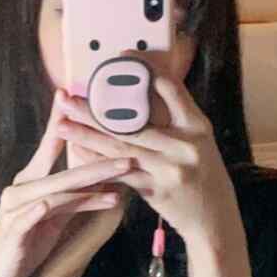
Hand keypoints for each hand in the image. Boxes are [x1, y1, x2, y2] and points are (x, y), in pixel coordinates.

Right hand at [0, 85, 133, 276]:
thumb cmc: (27, 244)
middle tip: (127, 149)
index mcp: (30, 180)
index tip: (75, 96)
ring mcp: (15, 209)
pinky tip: (72, 201)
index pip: (50, 146)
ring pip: (56, 190)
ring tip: (119, 180)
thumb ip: (74, 197)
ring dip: (89, 184)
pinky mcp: (14, 231)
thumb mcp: (55, 217)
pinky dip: (54, 206)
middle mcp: (20, 188)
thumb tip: (104, 182)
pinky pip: (40, 215)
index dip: (62, 121)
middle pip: (63, 169)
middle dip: (97, 159)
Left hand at [56, 72, 237, 247]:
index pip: (171, 88)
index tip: (122, 55)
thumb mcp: (198, 144)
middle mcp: (185, 144)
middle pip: (133, 121)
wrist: (215, 220)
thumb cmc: (202, 177)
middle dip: (94, 108)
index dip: (146, 69)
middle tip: (66, 96)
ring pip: (121, 146)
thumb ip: (174, 121)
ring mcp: (170, 168)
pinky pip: (120, 172)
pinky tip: (77, 151)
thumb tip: (143, 91)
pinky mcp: (157, 190)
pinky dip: (97, 161)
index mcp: (197, 126)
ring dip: (87, 133)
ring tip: (61, 121)